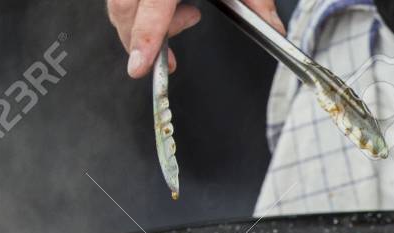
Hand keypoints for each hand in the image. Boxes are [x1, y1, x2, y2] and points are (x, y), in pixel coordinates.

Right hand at [107, 0, 284, 78]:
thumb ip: (257, 0)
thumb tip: (274, 28)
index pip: (150, 7)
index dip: (144, 38)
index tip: (140, 66)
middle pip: (124, 9)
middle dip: (142, 40)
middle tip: (169, 57)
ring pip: (119, 3)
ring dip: (144, 25)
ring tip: (189, 17)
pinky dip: (142, 10)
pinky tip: (177, 8)